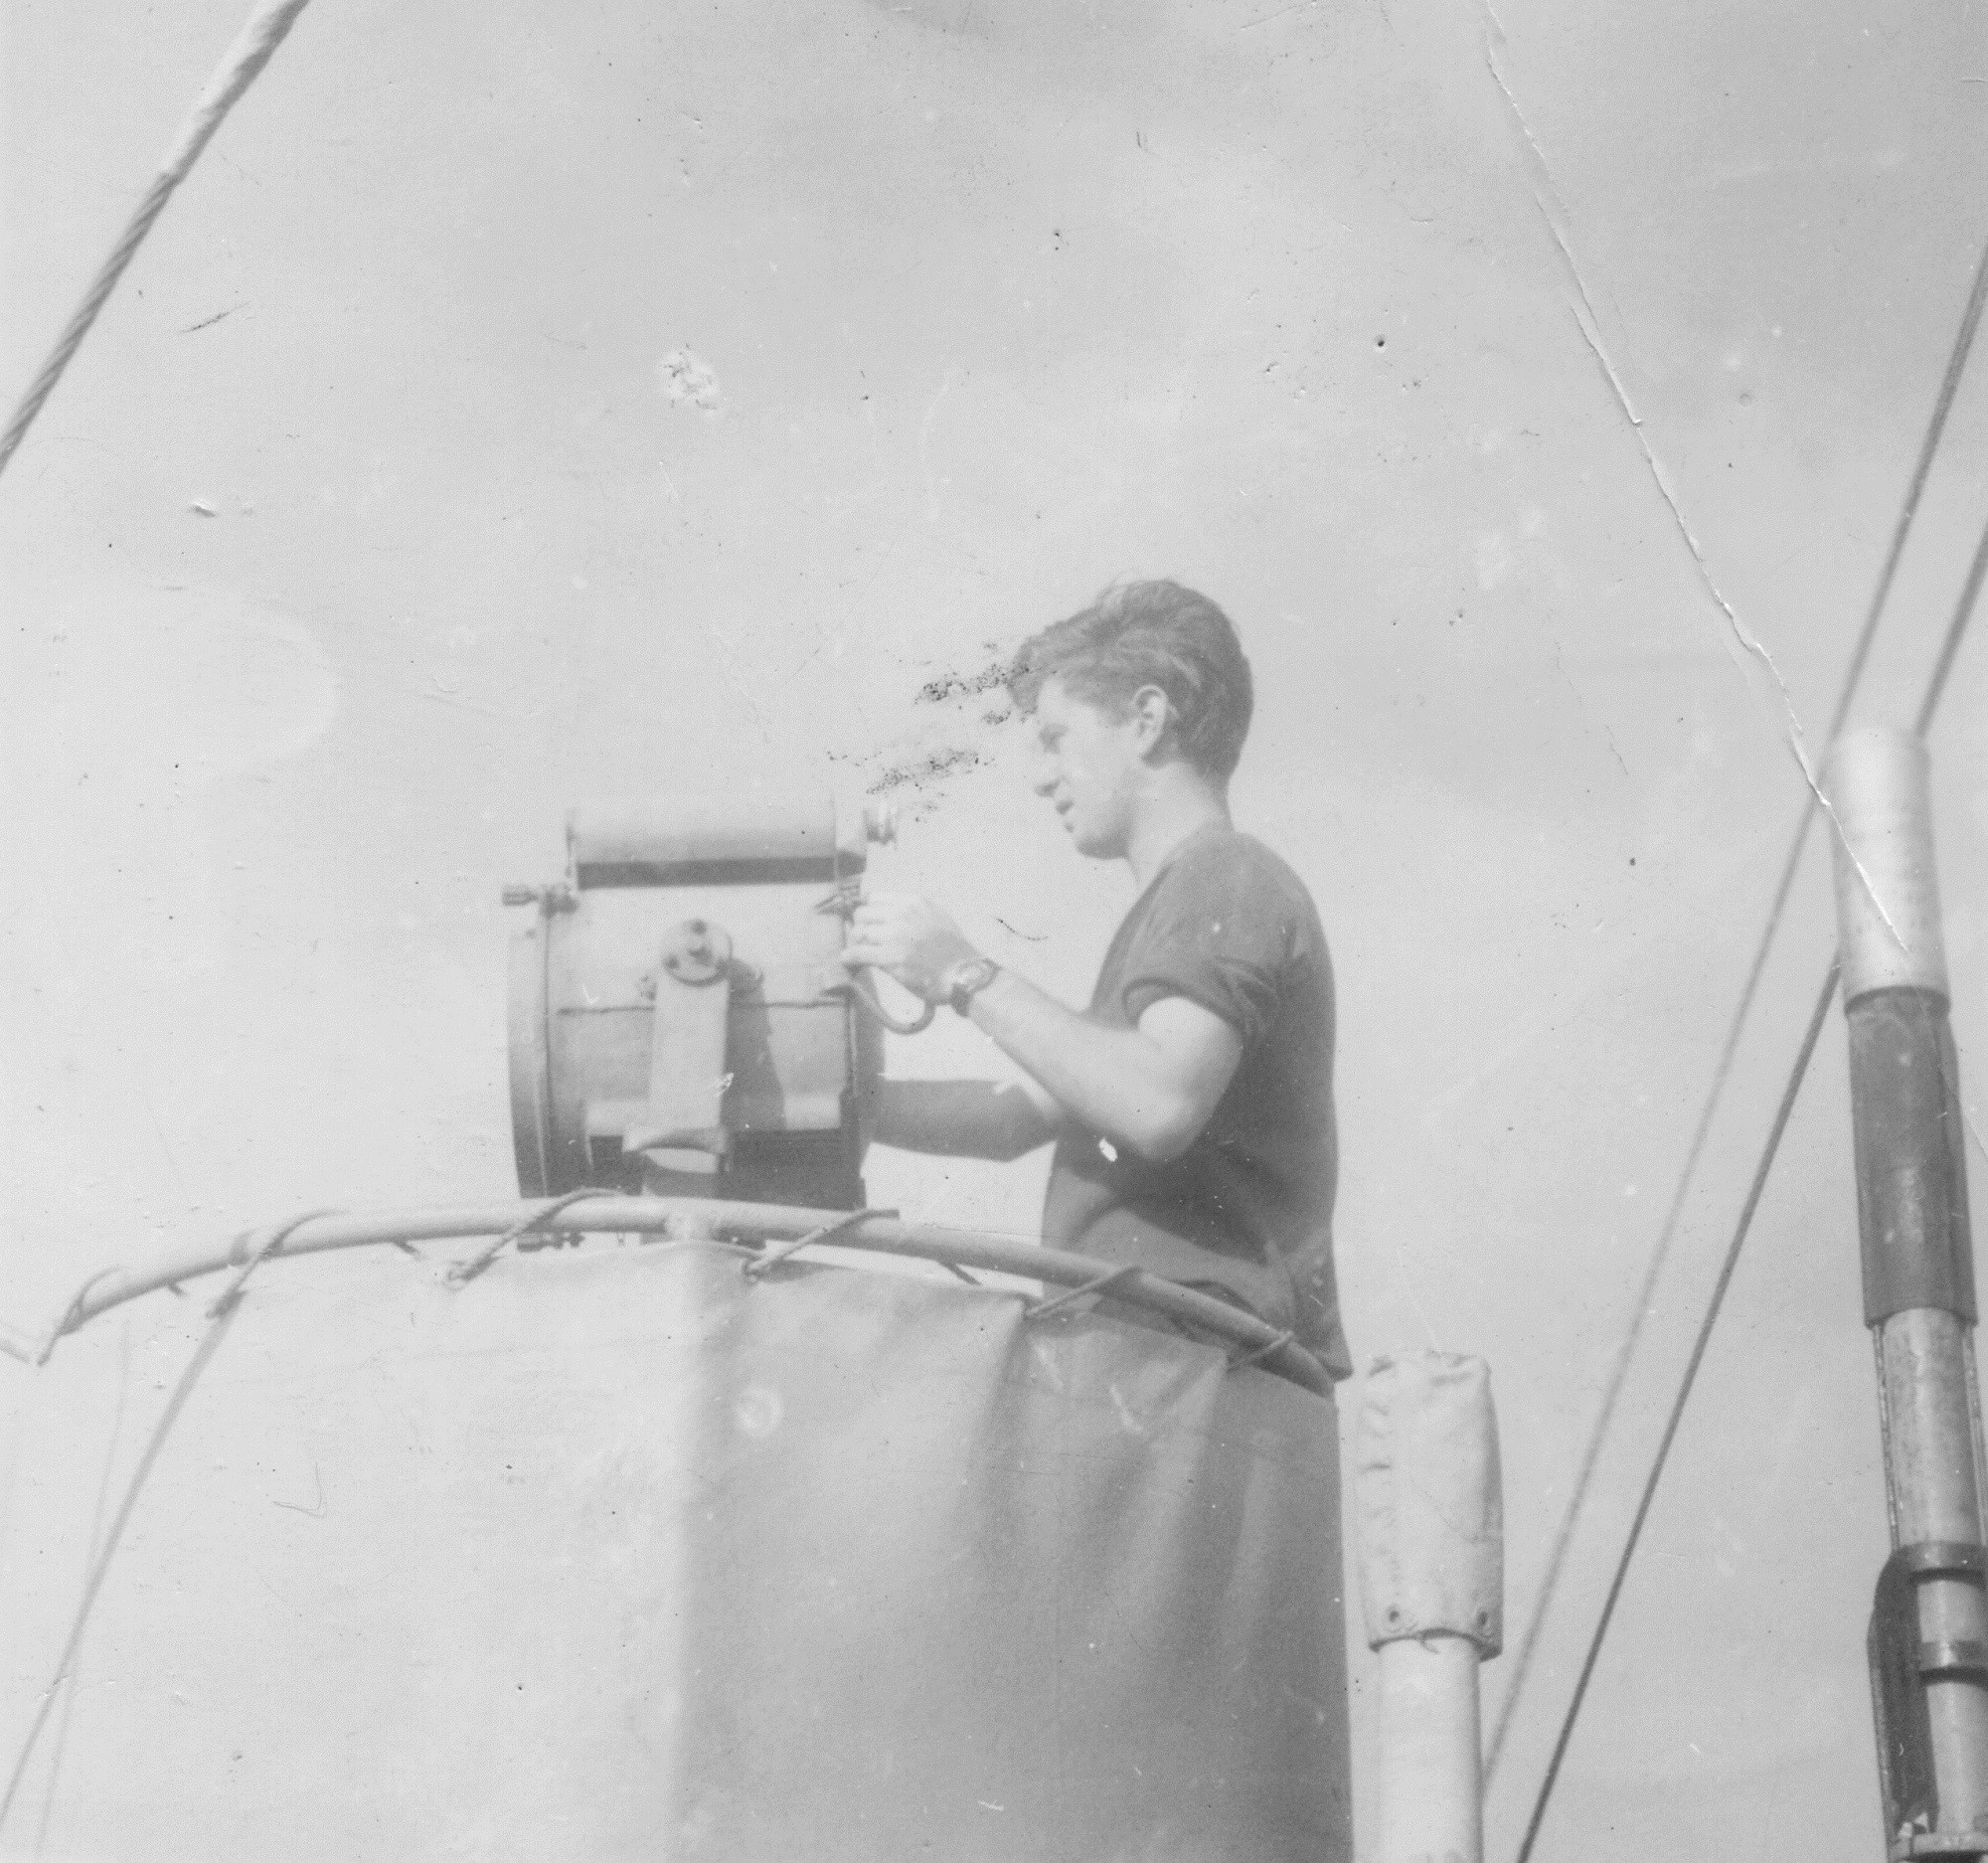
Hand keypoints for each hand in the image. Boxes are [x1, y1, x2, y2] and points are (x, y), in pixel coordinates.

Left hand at [839, 894, 981, 1005]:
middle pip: (862, 913)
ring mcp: (896, 935)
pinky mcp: (891, 957)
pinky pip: (859, 953)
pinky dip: (849, 956)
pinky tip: (846, 960)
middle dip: (859, 927)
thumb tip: (887, 915)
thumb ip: (913, 912)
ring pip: (859, 932)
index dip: (868, 912)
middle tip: (862, 940)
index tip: (867, 923)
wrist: (964, 974)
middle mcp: (904, 913)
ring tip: (856, 952)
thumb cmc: (953, 950)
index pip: (874, 897)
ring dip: (855, 943)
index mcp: (914, 902)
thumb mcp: (936, 916)